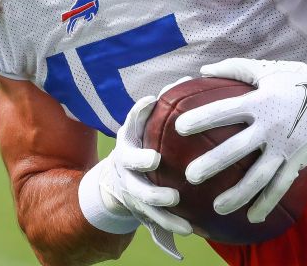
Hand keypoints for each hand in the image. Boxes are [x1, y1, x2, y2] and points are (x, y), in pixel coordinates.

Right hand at [89, 94, 190, 258]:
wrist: (117, 184)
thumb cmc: (141, 147)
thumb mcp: (143, 127)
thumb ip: (163, 108)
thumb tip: (187, 77)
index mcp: (128, 141)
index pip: (130, 122)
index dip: (137, 112)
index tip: (150, 101)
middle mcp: (125, 166)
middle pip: (129, 163)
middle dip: (140, 160)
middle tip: (155, 160)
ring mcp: (132, 190)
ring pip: (142, 197)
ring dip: (157, 197)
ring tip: (174, 199)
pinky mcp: (142, 211)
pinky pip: (156, 220)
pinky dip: (171, 225)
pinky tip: (190, 229)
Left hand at [174, 58, 306, 222]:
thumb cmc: (298, 78)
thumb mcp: (266, 69)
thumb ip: (234, 69)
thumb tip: (203, 69)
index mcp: (259, 102)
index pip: (224, 111)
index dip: (202, 118)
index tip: (179, 127)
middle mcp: (270, 127)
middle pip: (236, 149)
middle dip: (213, 164)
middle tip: (191, 176)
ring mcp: (284, 147)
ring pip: (258, 176)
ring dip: (237, 194)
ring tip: (217, 207)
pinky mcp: (297, 160)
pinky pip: (280, 186)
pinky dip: (267, 202)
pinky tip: (252, 217)